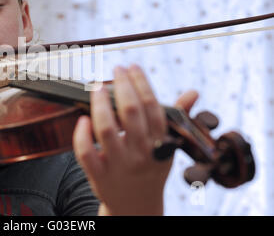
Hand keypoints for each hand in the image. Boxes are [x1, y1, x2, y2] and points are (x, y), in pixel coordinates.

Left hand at [73, 64, 197, 214]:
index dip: (141, 83)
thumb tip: (193, 92)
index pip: (153, 107)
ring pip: (106, 129)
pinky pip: (86, 153)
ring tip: (98, 87)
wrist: (137, 207)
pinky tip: (82, 118)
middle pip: (130, 113)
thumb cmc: (151, 168)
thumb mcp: (167, 147)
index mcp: (160, 144)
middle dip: (122, 85)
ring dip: (100, 104)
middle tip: (116, 70)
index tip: (132, 67)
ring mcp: (119, 166)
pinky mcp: (99, 176)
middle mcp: (141, 154)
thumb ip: (175, 118)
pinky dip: (82, 135)